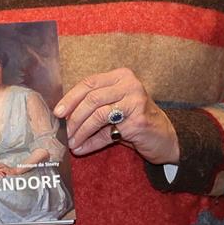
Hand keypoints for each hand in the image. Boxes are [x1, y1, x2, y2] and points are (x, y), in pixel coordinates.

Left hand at [54, 68, 178, 163]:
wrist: (165, 138)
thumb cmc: (134, 121)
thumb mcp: (113, 110)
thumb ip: (92, 108)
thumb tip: (63, 118)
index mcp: (121, 76)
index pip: (89, 83)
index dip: (70, 98)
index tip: (57, 112)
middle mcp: (130, 84)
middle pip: (92, 98)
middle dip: (74, 117)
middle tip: (64, 132)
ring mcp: (136, 101)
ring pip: (98, 114)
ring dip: (80, 131)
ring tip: (72, 142)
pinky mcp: (138, 120)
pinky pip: (107, 132)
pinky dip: (91, 142)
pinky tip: (82, 148)